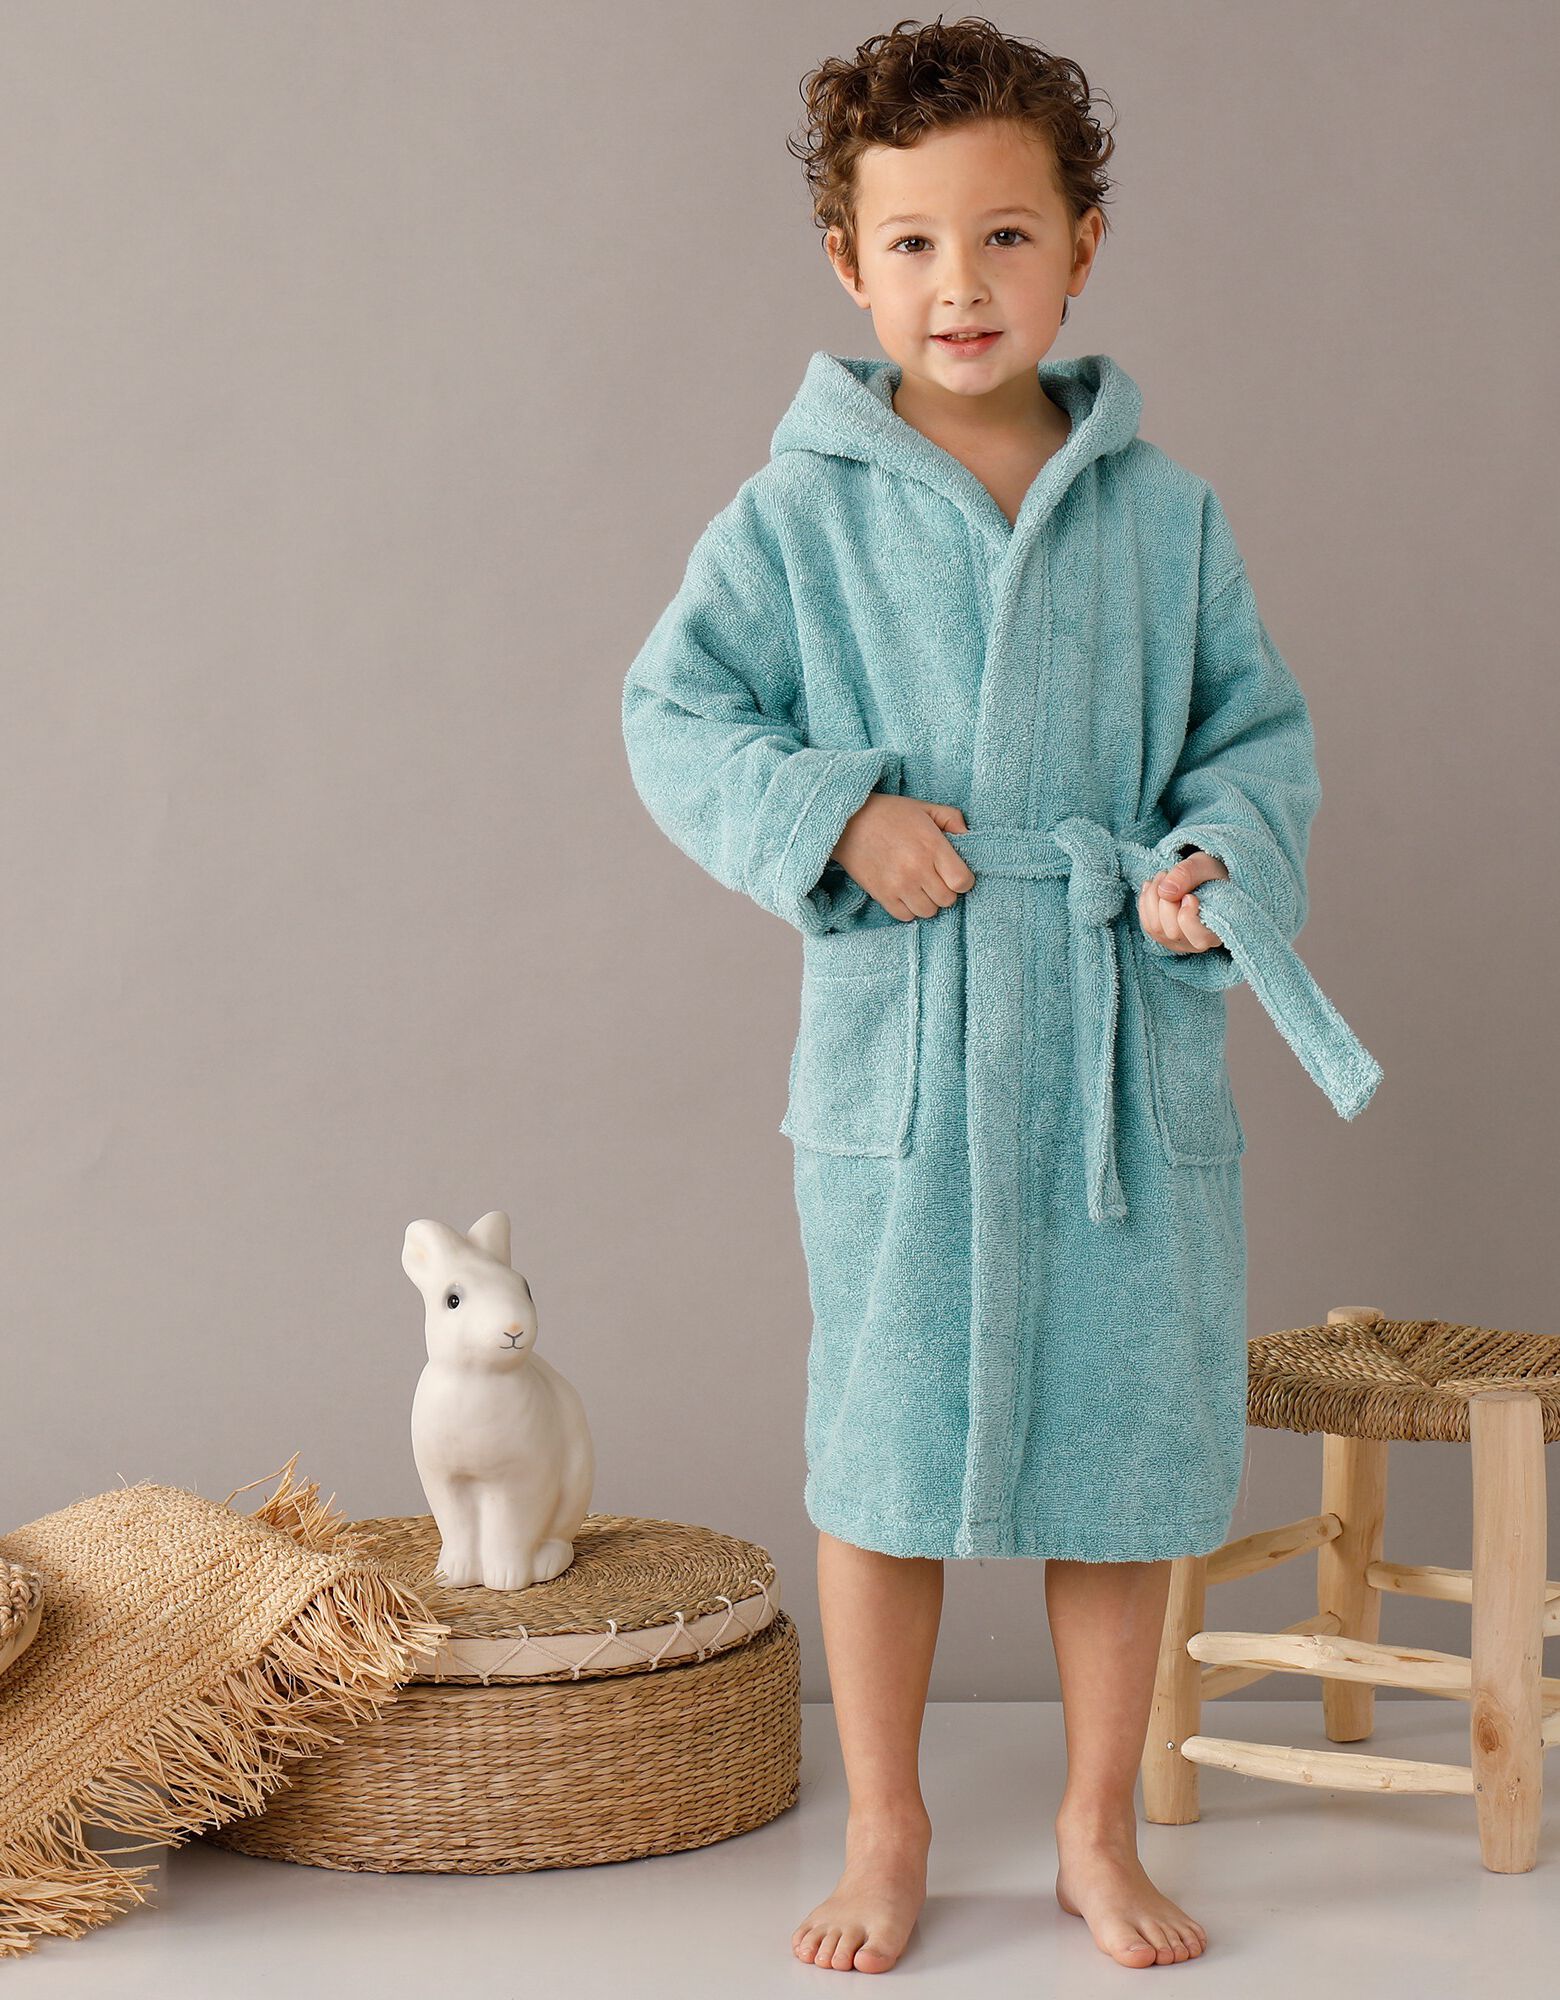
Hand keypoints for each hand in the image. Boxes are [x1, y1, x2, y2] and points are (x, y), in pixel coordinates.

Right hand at [832, 795, 976, 921]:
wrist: (849, 823)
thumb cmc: (890, 814)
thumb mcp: (925, 808)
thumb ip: (952, 818)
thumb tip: (967, 835)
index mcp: (932, 846)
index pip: (962, 882)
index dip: (963, 881)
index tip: (955, 874)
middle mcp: (918, 869)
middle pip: (947, 900)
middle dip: (946, 891)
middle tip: (935, 878)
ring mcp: (899, 885)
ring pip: (928, 912)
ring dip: (928, 902)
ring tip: (920, 887)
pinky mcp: (882, 895)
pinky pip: (906, 916)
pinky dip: (909, 909)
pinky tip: (906, 893)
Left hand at [1138, 849, 1229, 953]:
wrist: (1204, 878)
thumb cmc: (1210, 874)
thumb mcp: (1205, 865)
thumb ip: (1189, 874)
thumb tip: (1164, 892)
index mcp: (1218, 931)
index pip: (1200, 939)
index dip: (1188, 916)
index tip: (1189, 895)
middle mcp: (1197, 943)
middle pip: (1173, 931)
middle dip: (1166, 900)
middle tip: (1170, 875)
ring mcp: (1177, 942)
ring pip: (1155, 927)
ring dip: (1153, 897)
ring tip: (1162, 877)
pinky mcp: (1162, 936)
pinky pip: (1147, 924)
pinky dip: (1145, 902)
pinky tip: (1152, 886)